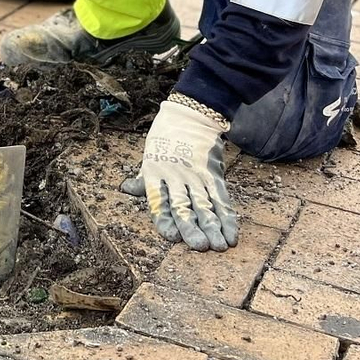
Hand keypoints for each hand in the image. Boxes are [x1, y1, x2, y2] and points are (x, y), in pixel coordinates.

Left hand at [120, 99, 238, 250]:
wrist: (192, 113)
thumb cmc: (166, 136)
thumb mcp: (149, 155)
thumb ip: (142, 178)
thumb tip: (127, 189)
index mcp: (155, 174)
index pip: (159, 202)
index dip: (165, 221)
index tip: (172, 237)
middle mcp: (176, 177)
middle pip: (184, 206)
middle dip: (192, 228)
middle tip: (200, 247)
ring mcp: (197, 176)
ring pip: (206, 205)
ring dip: (214, 227)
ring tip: (220, 246)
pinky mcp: (214, 173)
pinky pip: (222, 198)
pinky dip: (228, 216)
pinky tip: (232, 233)